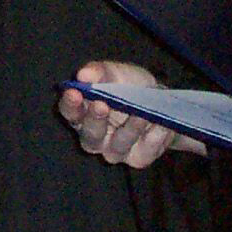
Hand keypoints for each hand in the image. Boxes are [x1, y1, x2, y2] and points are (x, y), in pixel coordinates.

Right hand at [58, 61, 199, 166]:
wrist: (163, 103)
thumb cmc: (130, 86)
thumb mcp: (115, 73)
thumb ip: (99, 72)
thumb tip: (83, 75)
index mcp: (82, 113)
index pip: (69, 112)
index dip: (70, 104)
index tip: (74, 92)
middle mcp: (94, 137)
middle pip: (89, 136)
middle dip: (94, 120)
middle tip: (101, 105)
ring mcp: (116, 150)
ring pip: (117, 147)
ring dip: (129, 130)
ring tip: (140, 114)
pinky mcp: (138, 159)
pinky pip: (143, 151)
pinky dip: (153, 137)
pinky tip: (160, 124)